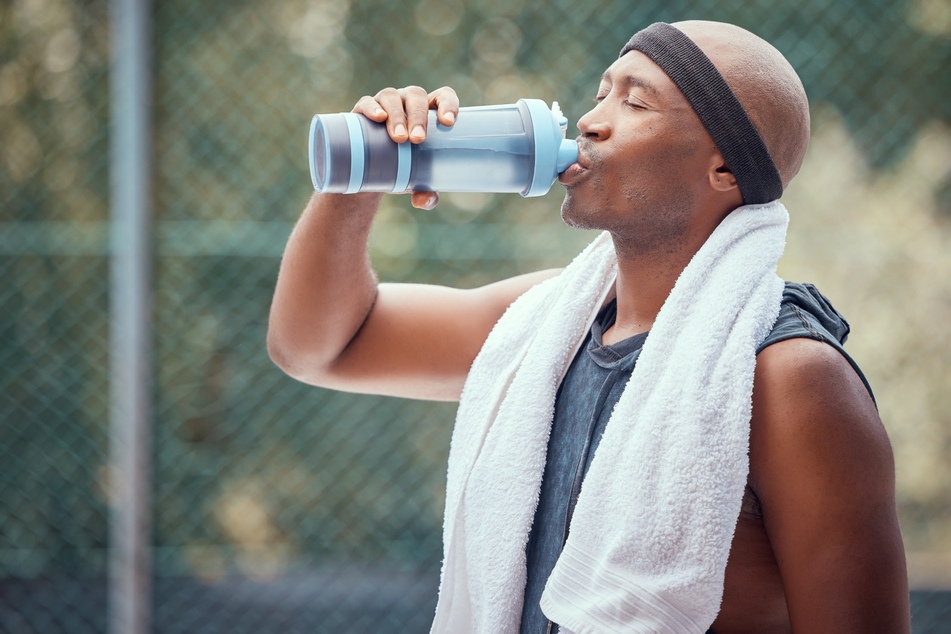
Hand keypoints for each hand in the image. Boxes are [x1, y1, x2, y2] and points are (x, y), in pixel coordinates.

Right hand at [353, 86, 458, 208]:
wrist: (369, 171)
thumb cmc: (403, 169)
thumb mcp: (417, 181)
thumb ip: (427, 193)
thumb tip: (424, 201)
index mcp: (429, 112)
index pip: (443, 97)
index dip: (448, 104)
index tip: (448, 123)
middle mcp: (408, 102)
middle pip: (416, 96)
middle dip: (419, 116)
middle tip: (418, 140)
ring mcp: (385, 103)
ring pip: (392, 97)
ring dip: (397, 115)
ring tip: (399, 138)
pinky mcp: (363, 109)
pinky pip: (367, 102)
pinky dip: (373, 108)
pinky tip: (378, 118)